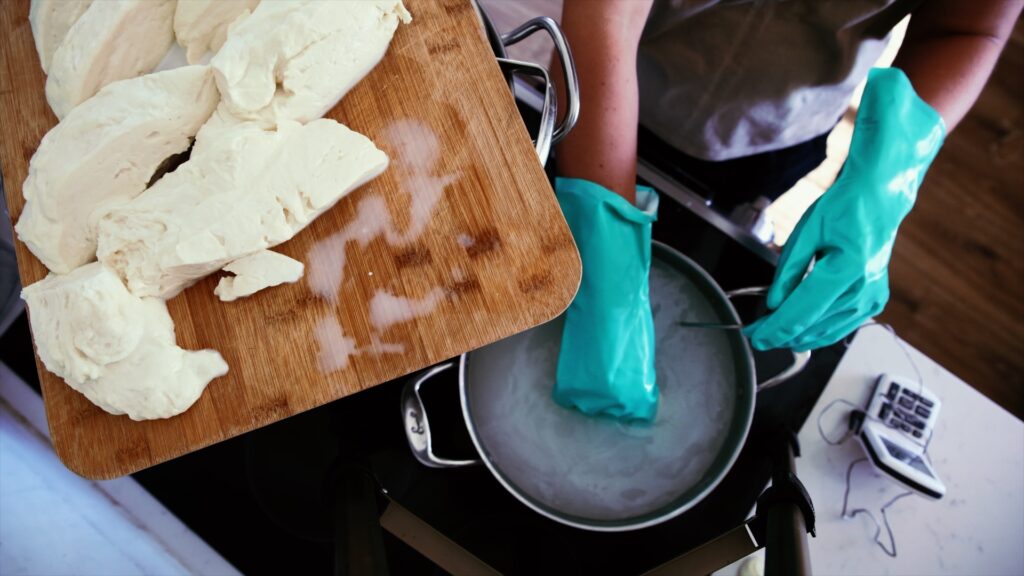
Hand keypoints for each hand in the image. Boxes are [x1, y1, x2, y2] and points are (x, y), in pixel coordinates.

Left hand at [745, 68, 944, 350]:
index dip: (775, 329)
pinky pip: (840, 327)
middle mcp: (863, 290)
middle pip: (812, 327)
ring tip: (773, 328)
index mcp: (846, 269)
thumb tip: (773, 305)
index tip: (754, 337)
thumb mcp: (806, 233)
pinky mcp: (874, 302)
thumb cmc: (843, 209)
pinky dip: (817, 329)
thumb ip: (788, 272)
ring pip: (826, 333)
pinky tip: (799, 326)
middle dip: (781, 334)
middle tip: (756, 332)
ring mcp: (871, 299)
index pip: (802, 312)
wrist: (878, 200)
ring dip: (798, 336)